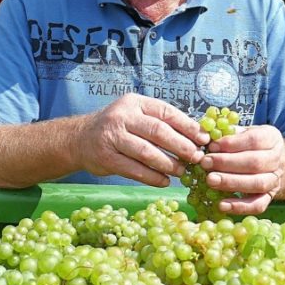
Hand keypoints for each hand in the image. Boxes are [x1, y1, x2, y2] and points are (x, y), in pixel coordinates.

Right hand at [77, 94, 209, 186]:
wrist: (80, 139)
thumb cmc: (117, 128)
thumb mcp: (135, 116)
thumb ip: (160, 123)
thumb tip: (197, 136)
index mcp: (134, 103)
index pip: (166, 112)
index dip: (188, 126)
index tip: (204, 139)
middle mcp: (122, 117)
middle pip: (158, 131)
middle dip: (181, 146)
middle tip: (197, 158)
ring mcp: (112, 137)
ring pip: (147, 152)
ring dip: (168, 164)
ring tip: (182, 171)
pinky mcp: (106, 158)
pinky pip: (134, 170)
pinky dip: (152, 177)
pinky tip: (164, 181)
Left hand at [201, 125, 284, 214]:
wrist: (272, 161)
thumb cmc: (249, 143)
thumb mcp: (242, 132)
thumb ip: (227, 133)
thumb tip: (205, 137)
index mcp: (271, 138)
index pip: (254, 140)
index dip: (232, 144)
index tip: (212, 146)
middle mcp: (277, 159)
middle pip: (255, 163)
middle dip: (227, 163)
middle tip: (205, 163)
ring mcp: (275, 180)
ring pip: (258, 184)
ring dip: (232, 183)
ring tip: (210, 180)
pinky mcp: (270, 197)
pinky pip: (258, 205)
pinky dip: (240, 207)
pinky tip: (221, 205)